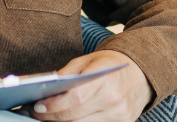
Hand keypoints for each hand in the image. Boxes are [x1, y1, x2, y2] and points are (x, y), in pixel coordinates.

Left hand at [29, 50, 153, 121]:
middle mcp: (113, 102)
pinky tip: (64, 120)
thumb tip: (44, 87)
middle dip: (51, 117)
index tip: (37, 106)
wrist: (141, 74)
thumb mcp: (87, 61)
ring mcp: (119, 116)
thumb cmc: (109, 65)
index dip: (54, 105)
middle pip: (76, 116)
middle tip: (35, 113)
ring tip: (46, 118)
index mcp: (104, 81)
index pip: (75, 98)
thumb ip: (67, 74)